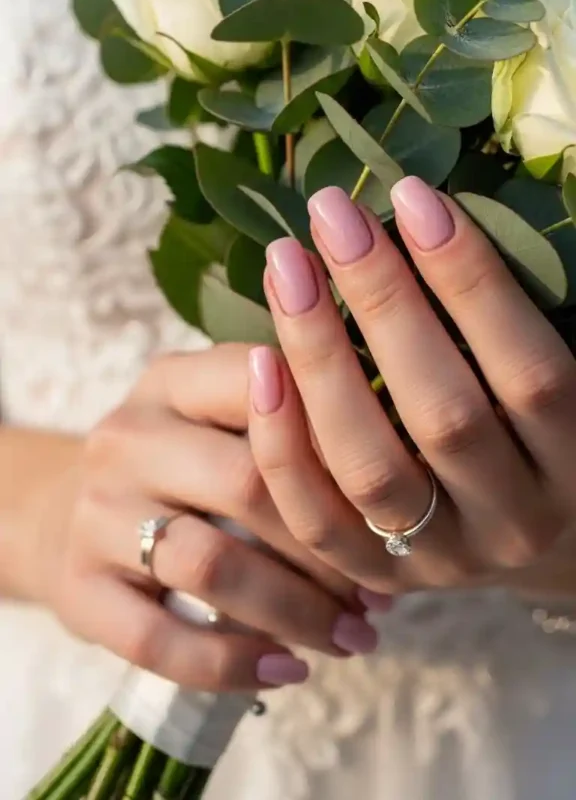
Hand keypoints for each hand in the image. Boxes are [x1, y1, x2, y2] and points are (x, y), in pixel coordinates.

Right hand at [33, 345, 377, 692]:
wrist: (66, 513)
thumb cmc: (181, 463)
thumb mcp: (217, 415)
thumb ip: (291, 416)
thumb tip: (408, 453)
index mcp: (171, 381)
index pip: (264, 393)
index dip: (337, 446)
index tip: (395, 494)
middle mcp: (126, 437)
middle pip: (246, 486)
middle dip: (328, 547)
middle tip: (383, 590)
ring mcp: (95, 513)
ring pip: (212, 567)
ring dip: (296, 611)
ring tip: (353, 636)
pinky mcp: (77, 589)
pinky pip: (159, 640)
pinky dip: (232, 664)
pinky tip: (286, 669)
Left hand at [247, 178, 575, 600]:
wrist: (534, 536)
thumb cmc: (537, 429)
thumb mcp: (555, 380)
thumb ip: (507, 326)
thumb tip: (426, 214)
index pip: (530, 372)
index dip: (472, 281)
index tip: (412, 194)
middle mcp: (514, 520)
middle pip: (443, 413)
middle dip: (382, 301)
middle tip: (333, 213)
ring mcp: (440, 558)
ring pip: (369, 466)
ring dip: (320, 357)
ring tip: (287, 265)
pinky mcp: (374, 574)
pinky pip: (314, 517)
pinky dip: (282, 441)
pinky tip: (260, 360)